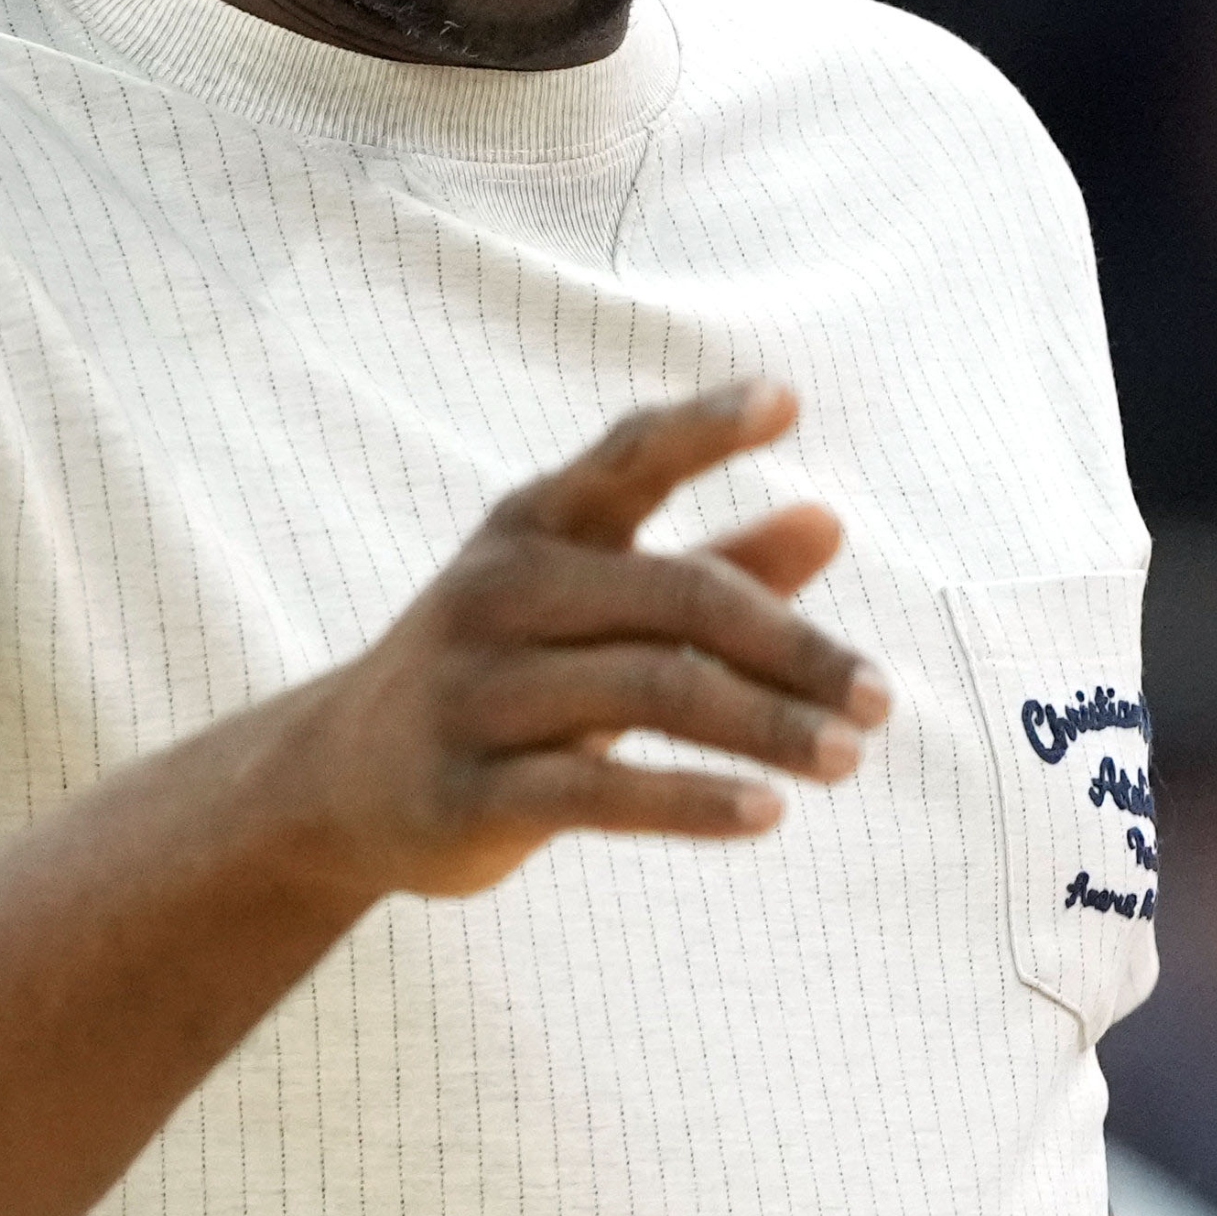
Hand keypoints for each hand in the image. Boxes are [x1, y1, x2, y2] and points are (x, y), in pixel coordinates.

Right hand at [274, 381, 892, 900]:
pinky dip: (692, 801)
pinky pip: (599, 791)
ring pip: (651, 691)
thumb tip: (831, 518)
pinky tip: (767, 814)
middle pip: (676, 598)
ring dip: (766, 727)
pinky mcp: (469, 790)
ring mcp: (478, 690)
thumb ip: (711, 562)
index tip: (786, 400)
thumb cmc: (499, 674)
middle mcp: (501, 593)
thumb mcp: (589, 606)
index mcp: (532, 528)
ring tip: (849, 757)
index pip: (626, 457)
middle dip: (792, 647)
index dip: (702, 425)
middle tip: (882, 698)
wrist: (334, 782)